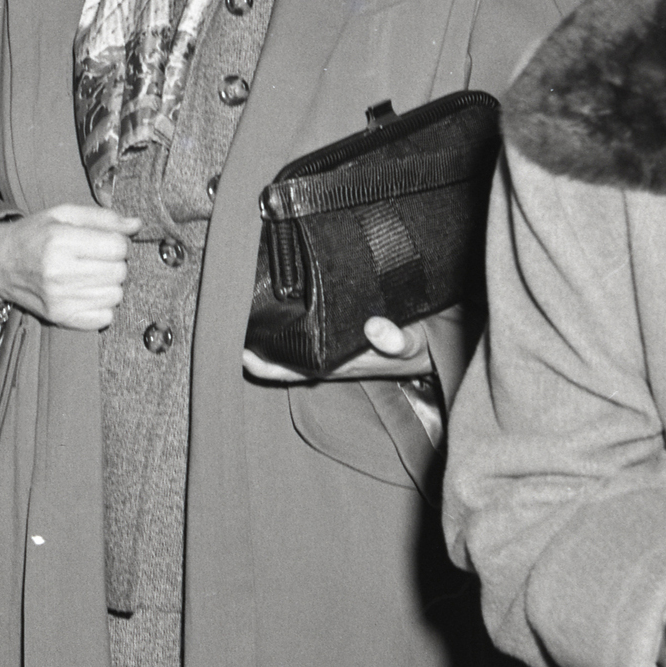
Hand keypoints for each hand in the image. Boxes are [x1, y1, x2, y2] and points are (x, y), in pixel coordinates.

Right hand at [0, 204, 139, 330]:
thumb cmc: (34, 235)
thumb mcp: (63, 214)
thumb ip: (102, 217)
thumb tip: (137, 225)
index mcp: (60, 240)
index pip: (118, 247)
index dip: (118, 241)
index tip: (106, 241)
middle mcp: (59, 272)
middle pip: (119, 272)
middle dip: (115, 262)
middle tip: (98, 258)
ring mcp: (59, 299)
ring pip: (116, 295)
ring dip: (110, 284)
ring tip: (92, 275)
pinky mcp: (59, 317)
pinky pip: (104, 318)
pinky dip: (102, 306)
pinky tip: (88, 293)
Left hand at [243, 314, 432, 383]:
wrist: (435, 346)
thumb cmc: (418, 346)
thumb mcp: (412, 343)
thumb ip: (397, 339)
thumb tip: (376, 328)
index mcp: (337, 363)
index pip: (287, 370)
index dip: (260, 364)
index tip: (237, 349)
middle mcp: (327, 356)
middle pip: (278, 356)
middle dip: (255, 340)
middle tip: (230, 312)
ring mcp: (329, 345)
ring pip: (288, 343)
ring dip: (268, 328)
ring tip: (245, 301)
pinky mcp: (337, 332)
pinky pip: (304, 328)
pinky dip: (288, 318)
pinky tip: (277, 296)